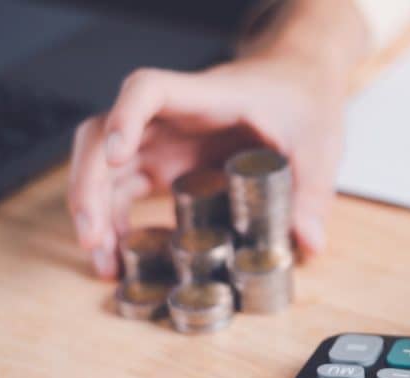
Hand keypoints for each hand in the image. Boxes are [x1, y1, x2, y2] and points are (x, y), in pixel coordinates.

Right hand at [67, 55, 344, 277]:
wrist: (299, 84)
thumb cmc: (303, 100)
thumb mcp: (320, 145)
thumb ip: (313, 191)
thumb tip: (308, 244)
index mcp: (206, 99)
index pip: (147, 90)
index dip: (124, 118)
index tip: (116, 154)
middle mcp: (171, 118)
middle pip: (103, 135)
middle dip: (89, 186)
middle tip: (94, 239)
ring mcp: (163, 141)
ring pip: (104, 166)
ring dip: (94, 212)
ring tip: (103, 262)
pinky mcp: (165, 165)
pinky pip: (124, 189)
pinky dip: (114, 221)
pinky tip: (117, 256)